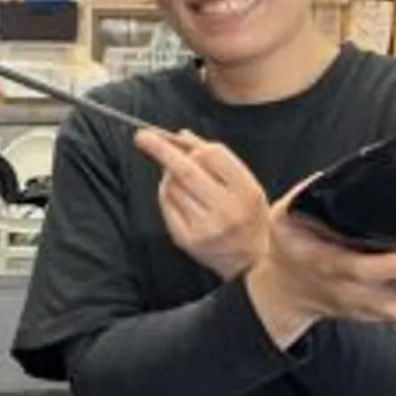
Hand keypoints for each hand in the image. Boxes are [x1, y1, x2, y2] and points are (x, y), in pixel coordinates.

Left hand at [135, 129, 267, 281]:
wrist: (253, 261)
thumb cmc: (249, 216)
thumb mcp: (246, 184)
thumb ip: (217, 158)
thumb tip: (181, 135)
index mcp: (245, 191)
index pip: (212, 156)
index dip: (190, 145)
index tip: (172, 137)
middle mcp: (226, 210)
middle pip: (187, 171)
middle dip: (162, 151)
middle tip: (142, 137)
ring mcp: (205, 227)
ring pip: (172, 188)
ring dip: (168, 177)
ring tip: (177, 179)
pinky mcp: (187, 240)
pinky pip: (167, 207)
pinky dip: (166, 195)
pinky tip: (175, 196)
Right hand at [248, 176, 395, 347]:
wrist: (281, 290)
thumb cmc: (288, 249)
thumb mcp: (284, 217)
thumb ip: (305, 196)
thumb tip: (333, 177)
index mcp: (322, 263)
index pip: (357, 270)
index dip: (389, 268)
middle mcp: (344, 290)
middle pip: (387, 302)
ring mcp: (359, 306)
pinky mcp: (370, 314)